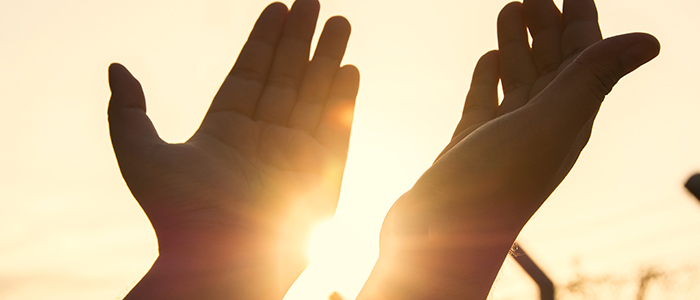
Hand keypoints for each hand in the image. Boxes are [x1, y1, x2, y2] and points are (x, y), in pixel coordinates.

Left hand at [108, 1, 358, 298]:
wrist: (217, 266)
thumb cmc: (178, 216)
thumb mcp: (141, 155)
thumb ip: (129, 111)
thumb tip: (116, 67)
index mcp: (225, 131)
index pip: (250, 73)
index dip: (264, 40)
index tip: (277, 7)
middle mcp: (263, 139)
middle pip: (286, 77)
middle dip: (301, 39)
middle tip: (314, 1)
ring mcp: (294, 156)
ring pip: (314, 95)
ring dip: (328, 58)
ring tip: (340, 22)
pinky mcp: (322, 176)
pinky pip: (334, 130)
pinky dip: (343, 101)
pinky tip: (349, 70)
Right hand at [359, 0, 658, 298]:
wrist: (439, 237)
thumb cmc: (493, 186)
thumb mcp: (549, 125)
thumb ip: (593, 79)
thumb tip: (648, 41)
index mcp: (566, 117)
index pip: (584, 55)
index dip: (581, 17)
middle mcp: (540, 124)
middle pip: (551, 62)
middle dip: (547, 22)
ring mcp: (504, 135)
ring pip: (518, 78)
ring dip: (518, 43)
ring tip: (511, 7)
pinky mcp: (471, 144)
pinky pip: (486, 101)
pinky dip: (489, 77)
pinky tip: (488, 60)